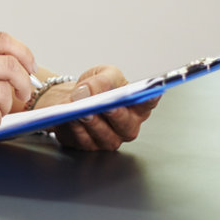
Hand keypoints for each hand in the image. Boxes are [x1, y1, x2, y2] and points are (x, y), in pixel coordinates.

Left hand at [39, 64, 158, 150]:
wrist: (73, 97)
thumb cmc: (95, 87)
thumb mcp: (102, 74)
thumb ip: (100, 80)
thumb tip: (86, 92)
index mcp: (137, 106)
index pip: (147, 103)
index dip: (149, 100)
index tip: (146, 94)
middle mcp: (127, 126)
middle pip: (126, 125)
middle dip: (116, 115)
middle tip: (107, 107)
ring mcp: (110, 139)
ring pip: (105, 136)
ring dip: (94, 124)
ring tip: (84, 112)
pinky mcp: (90, 145)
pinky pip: (85, 141)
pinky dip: (77, 130)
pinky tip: (70, 119)